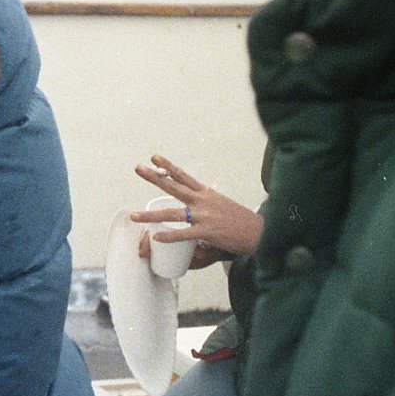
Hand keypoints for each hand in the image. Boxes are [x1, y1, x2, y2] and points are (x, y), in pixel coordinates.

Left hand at [130, 154, 263, 267]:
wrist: (260, 232)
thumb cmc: (240, 220)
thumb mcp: (221, 204)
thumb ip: (204, 203)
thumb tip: (191, 206)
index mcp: (206, 193)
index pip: (183, 176)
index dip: (168, 166)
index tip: (153, 157)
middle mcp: (203, 201)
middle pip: (174, 187)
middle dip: (154, 177)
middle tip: (138, 168)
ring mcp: (204, 216)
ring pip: (172, 214)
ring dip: (151, 215)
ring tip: (134, 215)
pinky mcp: (208, 231)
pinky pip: (184, 234)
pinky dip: (170, 236)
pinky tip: (157, 237)